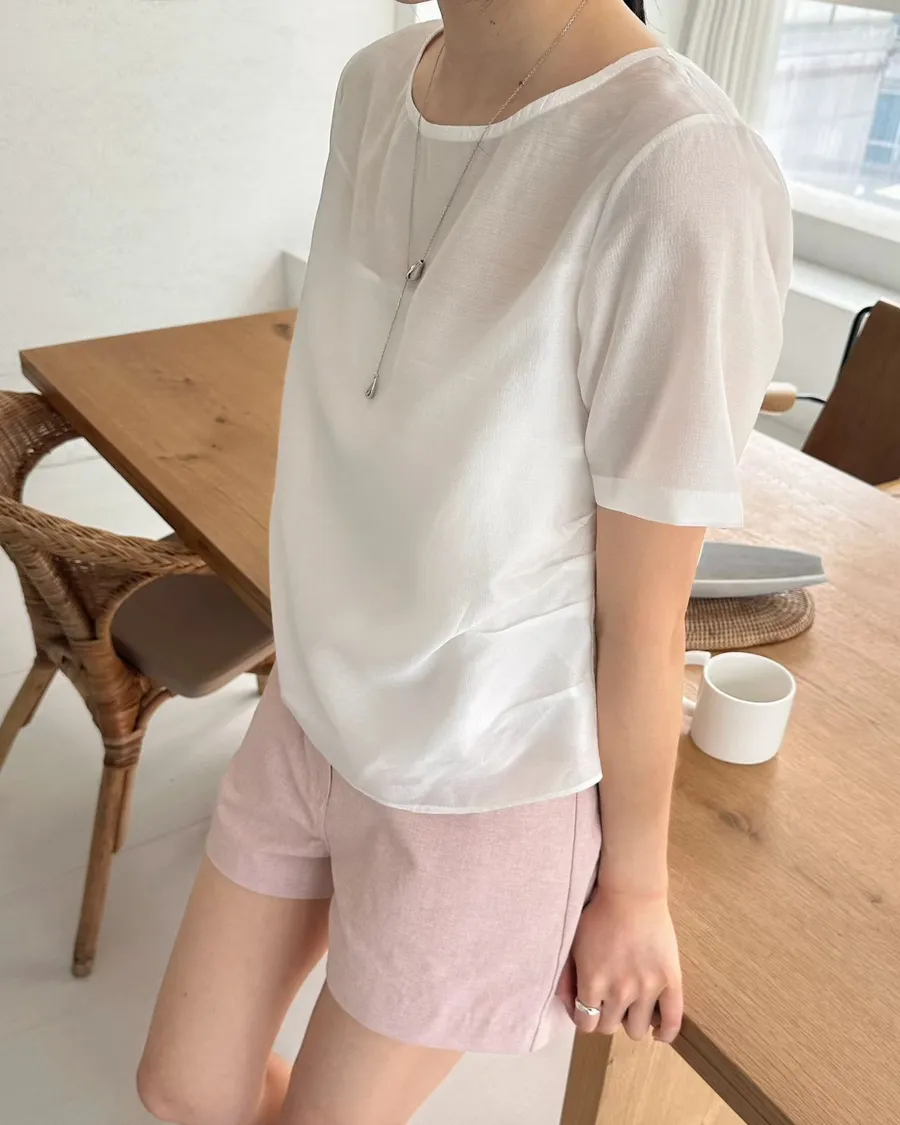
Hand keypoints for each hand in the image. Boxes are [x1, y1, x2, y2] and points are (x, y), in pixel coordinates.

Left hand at [564, 884, 682, 1042]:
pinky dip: (665, 1032)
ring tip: (631, 1006)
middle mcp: (619, 992)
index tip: (588, 1008)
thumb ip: (568, 978)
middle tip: (609, 1000)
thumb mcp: (574, 945)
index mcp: (593, 983)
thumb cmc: (598, 914)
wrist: (631, 894)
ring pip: (635, 1030)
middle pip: (608, 1028)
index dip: (585, 1017)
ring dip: (630, 1021)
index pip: (586, 1024)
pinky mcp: (670, 981)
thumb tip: (567, 1003)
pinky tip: (657, 1030)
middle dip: (606, 1016)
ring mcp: (647, 989)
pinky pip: (672, 1021)